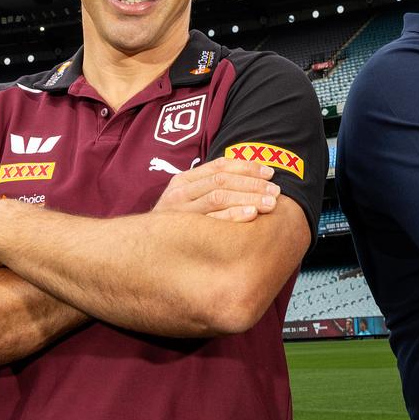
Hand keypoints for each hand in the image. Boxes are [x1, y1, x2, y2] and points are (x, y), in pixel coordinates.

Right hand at [153, 157, 279, 221]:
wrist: (142, 253)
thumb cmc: (176, 228)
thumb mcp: (188, 203)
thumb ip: (211, 190)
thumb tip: (254, 181)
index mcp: (183, 181)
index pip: (219, 166)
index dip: (247, 167)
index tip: (269, 172)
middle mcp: (180, 193)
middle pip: (222, 181)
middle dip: (253, 184)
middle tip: (276, 191)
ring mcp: (179, 212)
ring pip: (219, 197)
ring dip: (249, 198)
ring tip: (271, 203)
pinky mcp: (182, 232)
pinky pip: (212, 221)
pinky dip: (234, 216)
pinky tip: (252, 216)